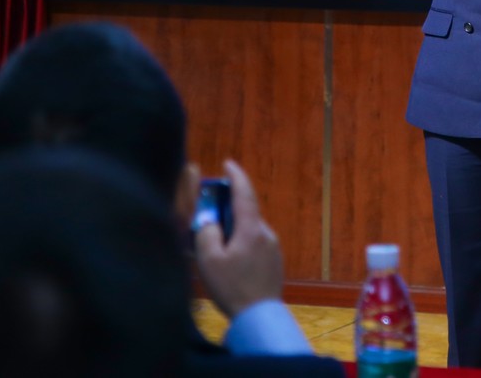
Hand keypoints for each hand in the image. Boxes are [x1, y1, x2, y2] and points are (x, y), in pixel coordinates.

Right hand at [193, 160, 283, 317]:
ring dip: (234, 230)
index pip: (245, 193)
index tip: (228, 163)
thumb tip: (210, 222)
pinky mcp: (274, 262)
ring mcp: (273, 248)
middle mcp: (266, 233)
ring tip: (216, 246)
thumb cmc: (232, 287)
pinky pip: (255, 244)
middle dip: (228, 209)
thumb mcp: (209, 260)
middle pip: (246, 212)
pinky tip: (230, 262)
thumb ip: (206, 234)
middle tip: (209, 214)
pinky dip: (242, 244)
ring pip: (250, 230)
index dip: (236, 176)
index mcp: (251, 229)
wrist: (259, 317)